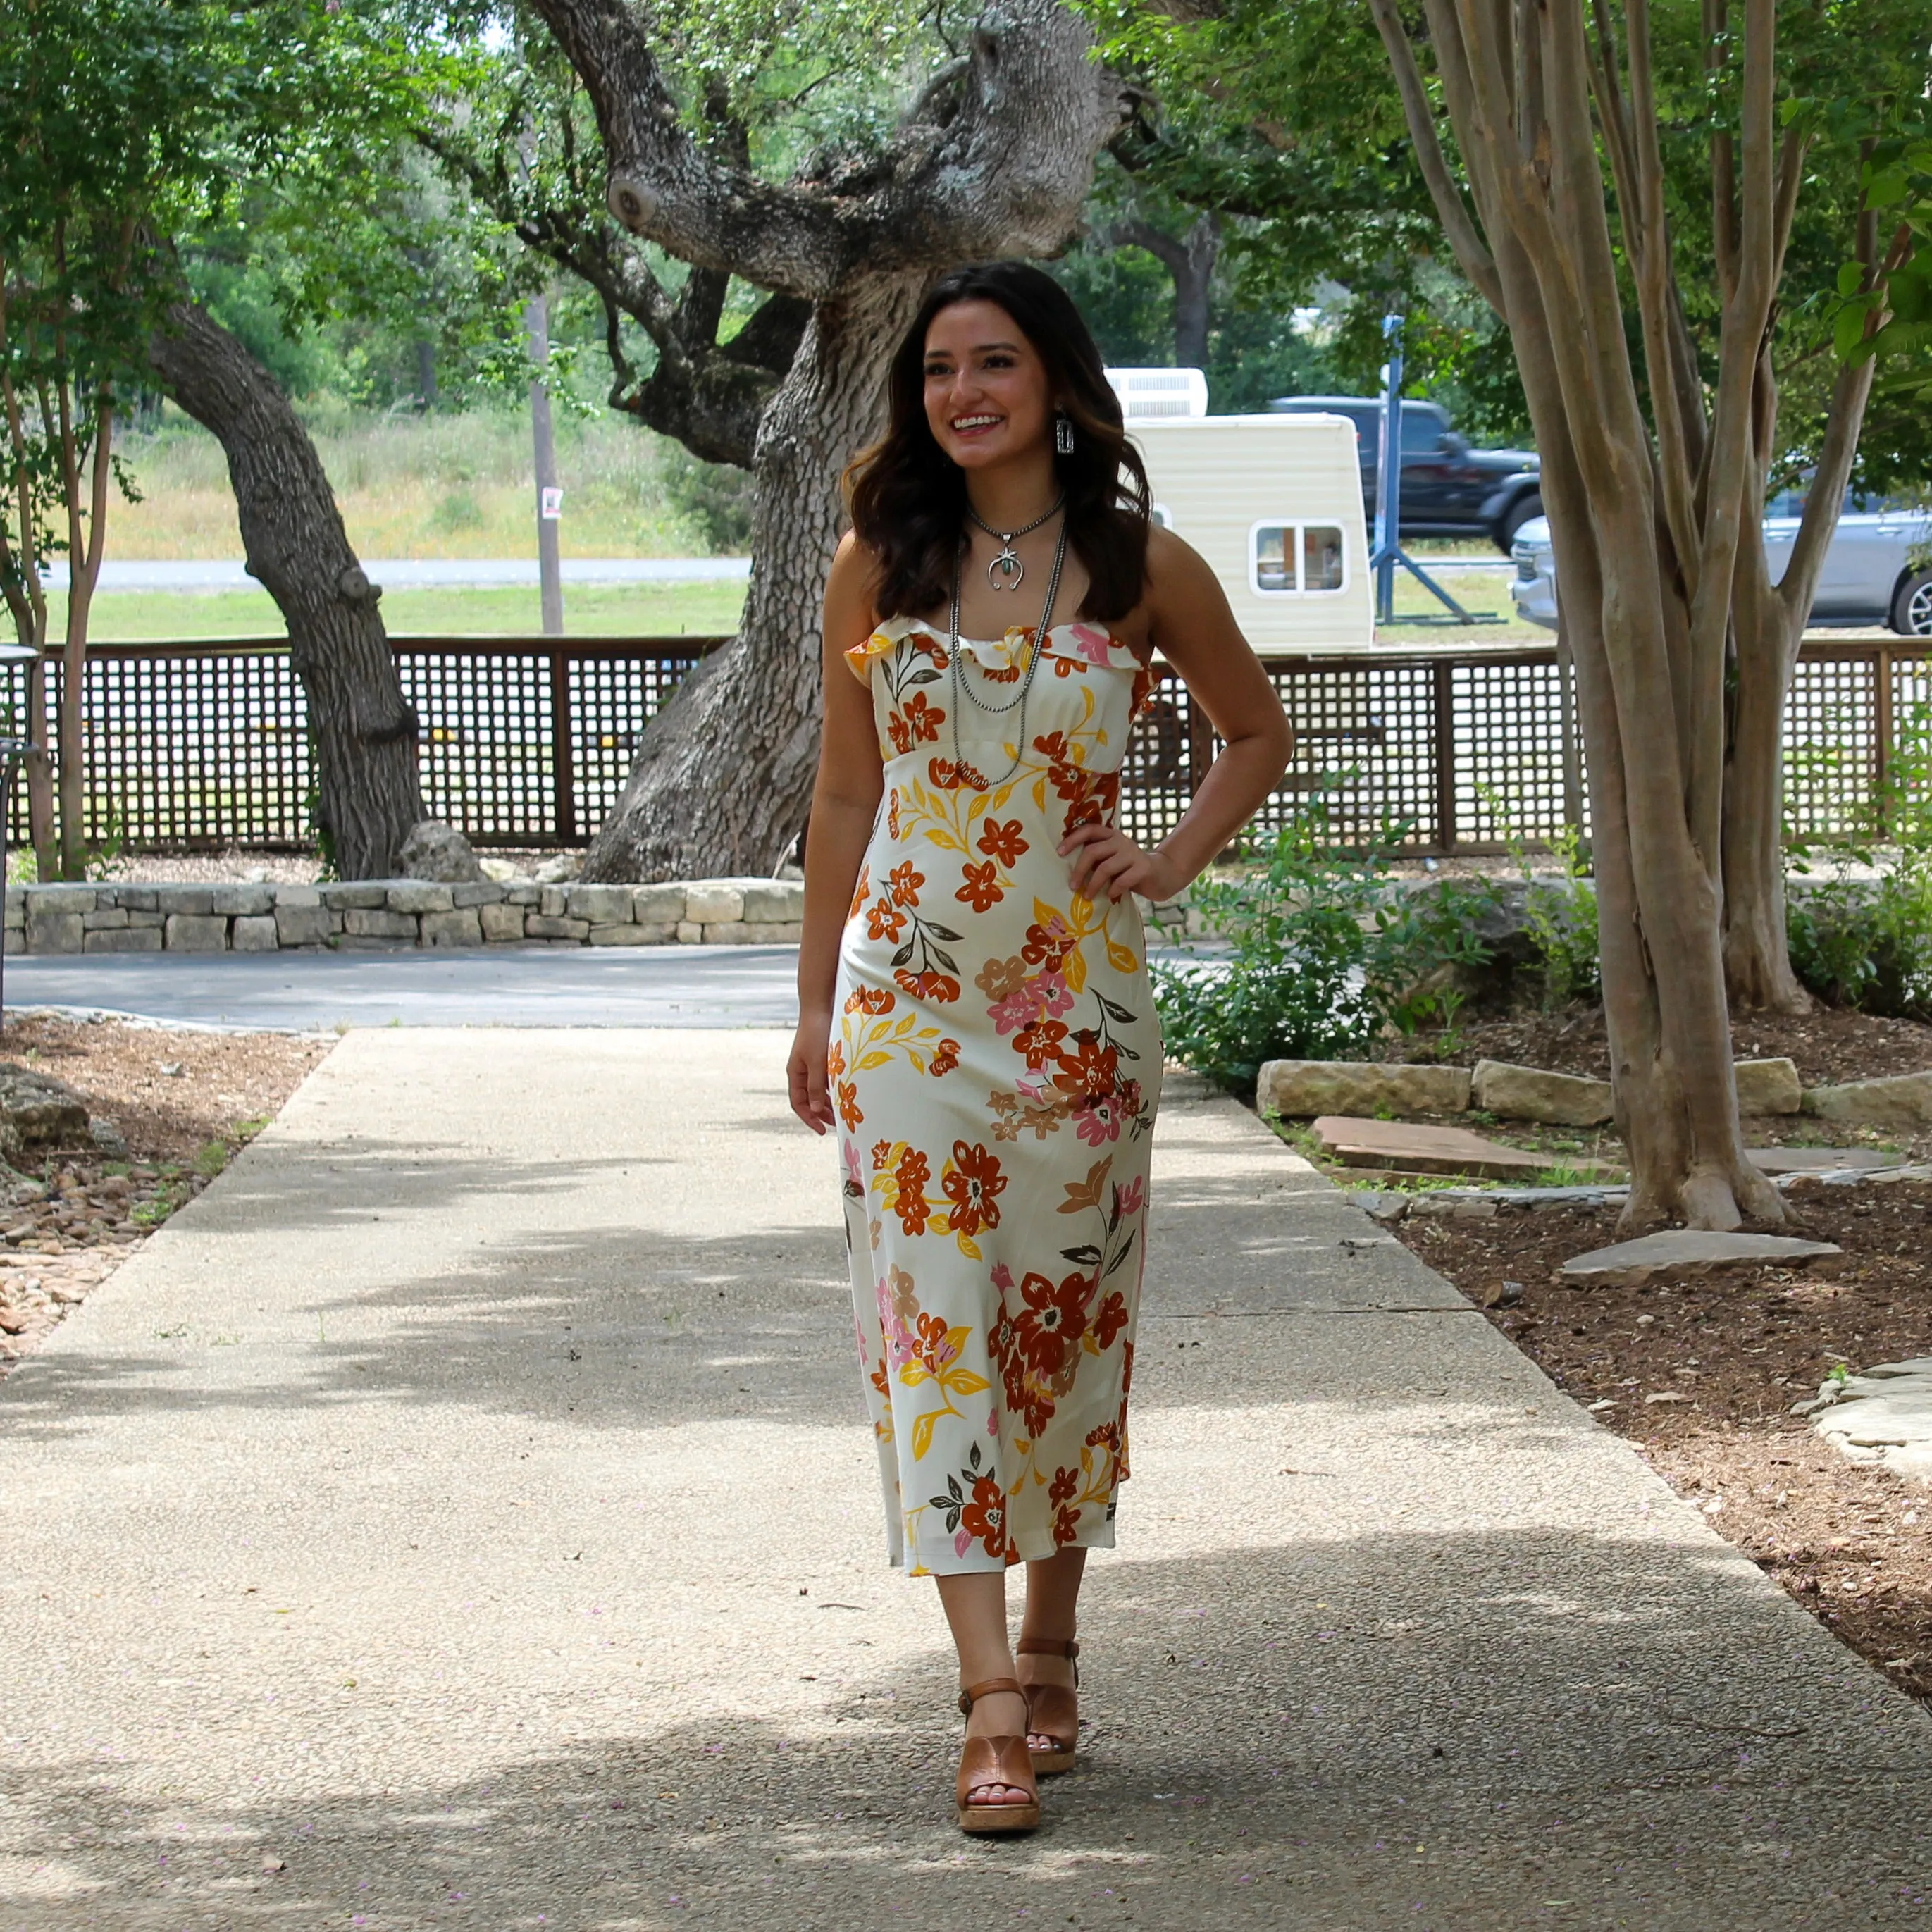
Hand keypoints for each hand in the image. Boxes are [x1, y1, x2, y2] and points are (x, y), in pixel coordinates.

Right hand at [788, 1011, 835, 1133]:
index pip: (798, 1103)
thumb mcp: (817, 1063)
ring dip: (829, 1101)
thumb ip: (816, 1087)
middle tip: (837, 1124)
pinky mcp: (822, 1056)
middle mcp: (802, 1070)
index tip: (822, 1131)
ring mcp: (812, 1063)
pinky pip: (826, 1078)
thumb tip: (815, 1110)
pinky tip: (845, 1092)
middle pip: (809, 1099)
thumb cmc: (817, 1033)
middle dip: (821, 1113)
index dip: (809, 1119)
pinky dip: (834, 1087)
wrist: (821, 1006)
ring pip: (819, 1089)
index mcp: (795, 1073)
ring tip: (843, 1111)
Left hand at [1056, 821, 1185, 904]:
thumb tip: (1070, 872)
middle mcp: (1121, 840)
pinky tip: (1110, 895)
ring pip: (1105, 868)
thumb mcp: (1112, 860)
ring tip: (1088, 896)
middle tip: (1073, 886)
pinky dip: (1113, 890)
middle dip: (1079, 870)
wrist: (1162, 874)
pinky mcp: (1143, 868)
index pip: (1089, 830)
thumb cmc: (1129, 869)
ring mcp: (1133, 853)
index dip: (1073, 839)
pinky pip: (1122, 880)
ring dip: (1093, 884)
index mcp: (1110, 835)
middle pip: (1092, 851)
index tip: (1059, 852)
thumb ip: (1097, 860)